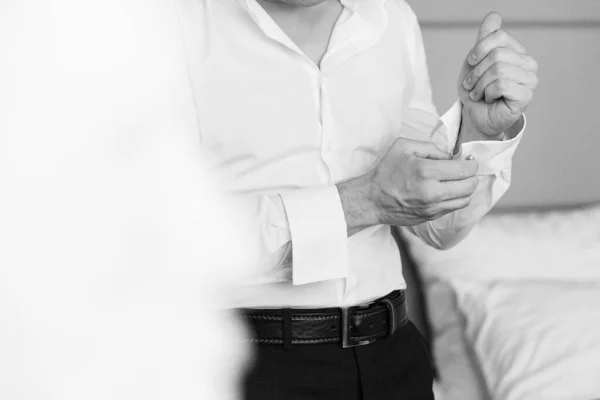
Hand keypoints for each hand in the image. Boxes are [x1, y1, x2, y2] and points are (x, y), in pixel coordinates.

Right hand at [338, 137, 478, 232]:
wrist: (373, 199)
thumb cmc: (387, 171)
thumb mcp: (404, 147)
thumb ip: (431, 147)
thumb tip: (450, 156)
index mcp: (426, 171)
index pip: (464, 169)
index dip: (471, 164)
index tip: (469, 161)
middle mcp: (432, 192)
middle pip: (469, 186)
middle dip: (472, 176)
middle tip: (467, 170)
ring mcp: (432, 207)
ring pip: (465, 200)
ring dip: (466, 189)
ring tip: (458, 181)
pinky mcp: (431, 217)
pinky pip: (454, 208)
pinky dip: (456, 198)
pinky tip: (448, 191)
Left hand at [458, 12, 538, 136]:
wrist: (474, 117)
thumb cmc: (476, 90)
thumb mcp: (475, 62)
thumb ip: (484, 39)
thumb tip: (494, 15)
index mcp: (517, 52)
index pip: (499, 36)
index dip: (479, 50)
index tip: (471, 63)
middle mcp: (528, 64)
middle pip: (497, 54)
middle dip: (476, 71)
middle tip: (471, 85)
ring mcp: (530, 80)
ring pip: (498, 70)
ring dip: (480, 84)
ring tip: (478, 93)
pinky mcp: (526, 96)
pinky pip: (502, 85)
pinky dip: (487, 93)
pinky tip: (488, 99)